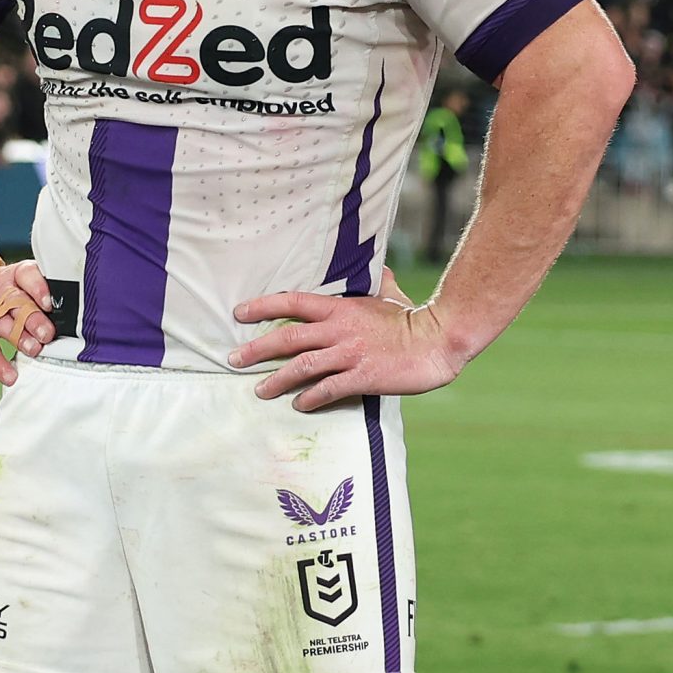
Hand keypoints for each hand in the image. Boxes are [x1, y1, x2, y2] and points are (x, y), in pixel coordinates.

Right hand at [0, 260, 55, 385]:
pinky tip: (10, 375)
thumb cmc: (5, 291)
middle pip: (17, 303)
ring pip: (3, 325)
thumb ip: (44, 297)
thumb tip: (73, 318)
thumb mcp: (22, 284)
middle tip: (47, 334)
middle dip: (33, 320)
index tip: (49, 304)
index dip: (38, 288)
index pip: (27, 275)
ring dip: (20, 339)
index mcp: (16, 276)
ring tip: (34, 350)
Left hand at [229, 268, 460, 412]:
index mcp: (341, 307)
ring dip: (277, 379)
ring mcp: (350, 353)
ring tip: (259, 390)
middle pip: (288, 337)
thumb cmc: (412, 318)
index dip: (263, 306)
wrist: (438, 340)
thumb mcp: (390, 294)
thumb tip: (379, 268)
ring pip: (302, 366)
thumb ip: (377, 282)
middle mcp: (340, 329)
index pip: (293, 302)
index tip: (239, 313)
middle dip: (257, 349)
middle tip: (234, 359)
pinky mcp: (362, 376)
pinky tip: (299, 405)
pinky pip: (328, 389)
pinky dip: (310, 397)